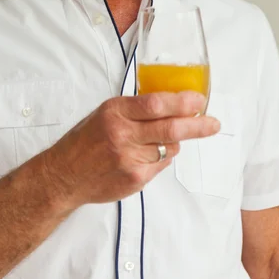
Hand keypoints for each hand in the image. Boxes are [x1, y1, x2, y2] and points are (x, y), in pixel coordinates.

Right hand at [42, 91, 219, 209]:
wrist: (65, 174)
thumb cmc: (87, 139)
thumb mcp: (106, 112)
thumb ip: (135, 108)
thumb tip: (172, 103)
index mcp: (115, 111)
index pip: (155, 103)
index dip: (182, 101)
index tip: (198, 100)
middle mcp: (122, 134)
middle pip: (170, 127)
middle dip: (198, 125)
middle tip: (213, 122)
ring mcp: (129, 158)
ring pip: (169, 147)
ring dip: (175, 141)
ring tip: (164, 138)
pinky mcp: (134, 178)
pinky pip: (161, 164)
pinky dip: (162, 157)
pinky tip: (148, 154)